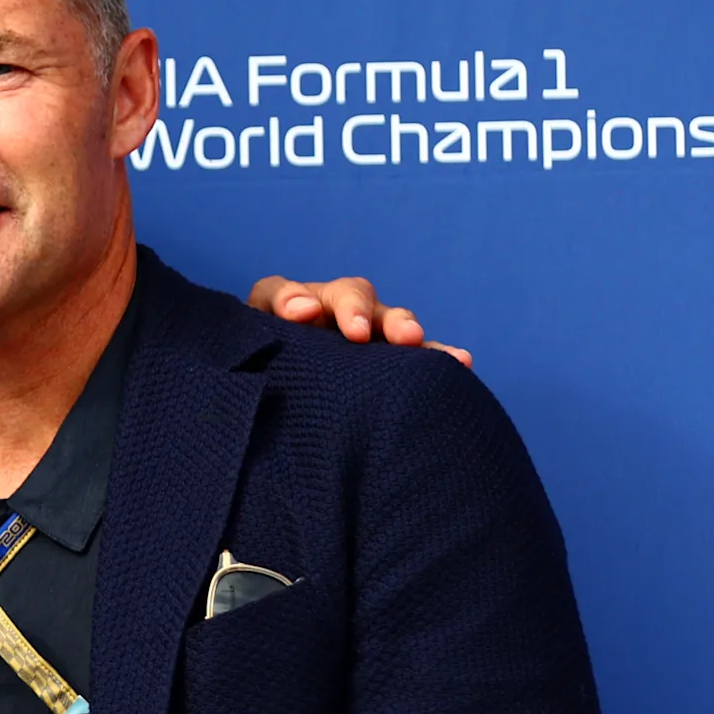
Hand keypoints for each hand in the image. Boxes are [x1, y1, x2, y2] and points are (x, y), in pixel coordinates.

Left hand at [244, 276, 471, 366]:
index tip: (302, 314)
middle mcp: (331, 312)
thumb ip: (261, 347)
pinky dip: (439, 355)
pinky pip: (421, 354)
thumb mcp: (253, 369)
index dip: (292, 299)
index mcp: (285, 312)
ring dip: (400, 325)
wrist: (293, 419)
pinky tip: (461, 362)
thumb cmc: (269, 388)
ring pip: (389, 318)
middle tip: (359, 332)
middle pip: (348, 295)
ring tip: (411, 341)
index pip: (282, 294)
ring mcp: (369, 332)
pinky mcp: (394, 357)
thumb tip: (298, 316)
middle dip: (356, 309)